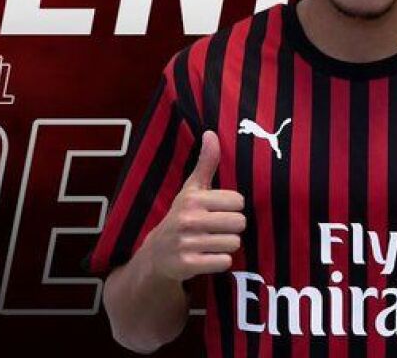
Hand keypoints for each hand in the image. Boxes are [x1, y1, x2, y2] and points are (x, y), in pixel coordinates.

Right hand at [144, 130, 245, 280]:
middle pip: (239, 223)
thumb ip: (206, 163)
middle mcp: (188, 219)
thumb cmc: (182, 216)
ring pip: (234, 243)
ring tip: (210, 243)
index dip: (232, 208)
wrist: (157, 254)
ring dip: (226, 246)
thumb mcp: (191, 189)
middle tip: (215, 229)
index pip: (239, 202)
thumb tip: (211, 132)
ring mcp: (187, 243)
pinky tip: (206, 257)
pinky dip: (219, 261)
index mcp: (193, 198)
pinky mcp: (188, 264)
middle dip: (231, 228)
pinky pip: (225, 262)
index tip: (218, 211)